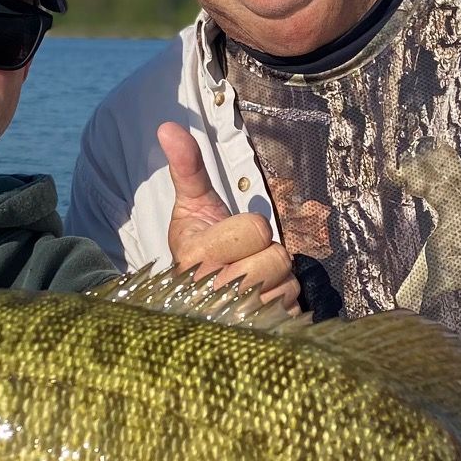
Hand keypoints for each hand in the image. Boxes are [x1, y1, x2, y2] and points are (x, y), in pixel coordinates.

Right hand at [160, 121, 300, 310]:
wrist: (193, 297)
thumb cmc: (200, 244)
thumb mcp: (192, 205)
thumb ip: (188, 167)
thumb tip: (168, 127)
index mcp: (197, 257)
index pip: (257, 230)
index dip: (252, 229)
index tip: (233, 238)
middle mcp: (213, 292)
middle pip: (276, 259)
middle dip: (268, 256)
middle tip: (246, 260)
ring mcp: (234, 319)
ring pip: (287, 287)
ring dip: (278, 282)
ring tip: (252, 282)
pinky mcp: (255, 334)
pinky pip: (292, 311)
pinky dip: (284, 305)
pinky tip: (261, 304)